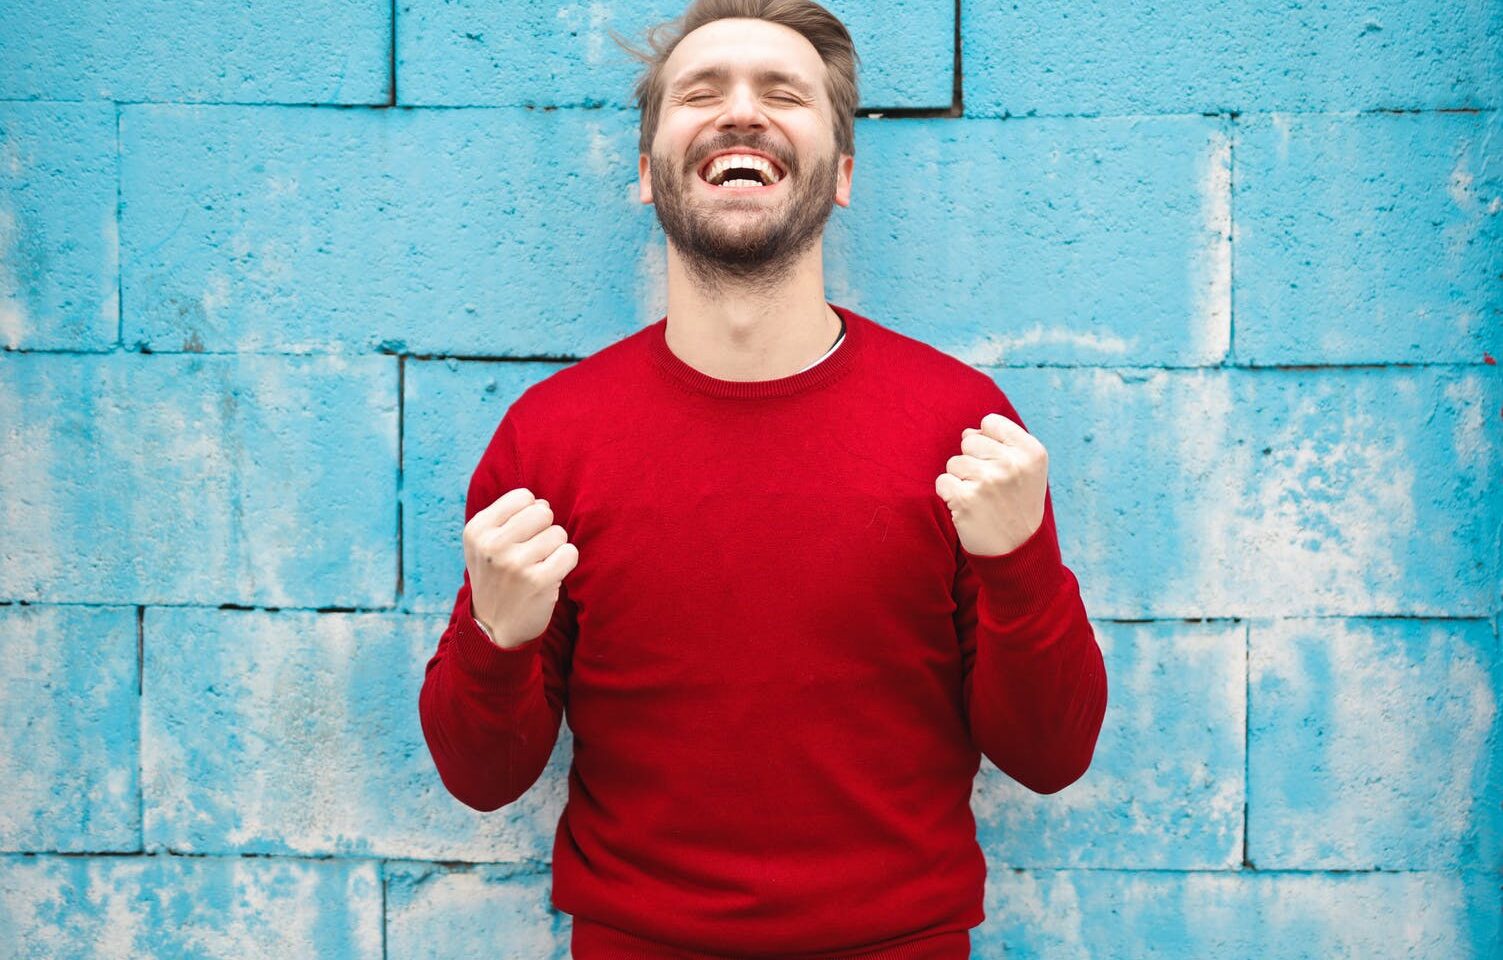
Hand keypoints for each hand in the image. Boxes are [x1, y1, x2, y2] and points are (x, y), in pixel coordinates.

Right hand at [462, 487, 578, 648]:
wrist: (493, 629)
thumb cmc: (496, 579)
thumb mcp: (484, 544)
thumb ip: (509, 517)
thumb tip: (542, 503)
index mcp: (477, 530)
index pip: (523, 497)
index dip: (530, 514)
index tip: (520, 536)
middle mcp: (492, 544)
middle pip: (543, 512)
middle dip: (545, 530)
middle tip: (533, 552)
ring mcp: (515, 563)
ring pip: (559, 533)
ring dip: (555, 549)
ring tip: (538, 566)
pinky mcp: (538, 581)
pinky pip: (570, 553)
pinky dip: (566, 563)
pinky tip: (550, 575)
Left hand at [934, 412, 1047, 556]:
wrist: (1018, 551)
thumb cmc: (1018, 504)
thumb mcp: (1028, 469)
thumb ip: (1003, 443)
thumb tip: (968, 432)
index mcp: (1031, 452)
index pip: (990, 422)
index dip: (988, 442)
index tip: (998, 464)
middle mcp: (1011, 463)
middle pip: (969, 441)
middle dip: (973, 461)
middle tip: (990, 487)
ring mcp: (988, 481)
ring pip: (954, 462)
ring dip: (961, 480)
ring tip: (981, 499)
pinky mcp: (965, 499)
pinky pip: (942, 481)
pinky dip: (949, 495)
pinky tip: (967, 508)